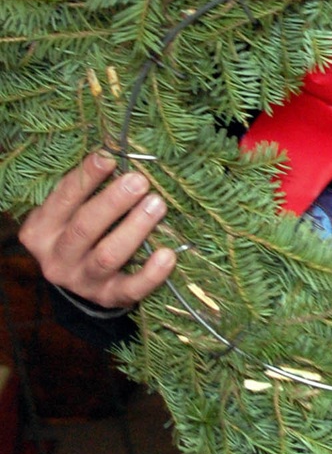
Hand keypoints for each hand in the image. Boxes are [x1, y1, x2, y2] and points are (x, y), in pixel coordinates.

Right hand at [18, 151, 174, 309]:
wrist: (77, 282)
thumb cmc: (78, 232)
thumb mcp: (69, 212)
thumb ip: (86, 189)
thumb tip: (117, 155)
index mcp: (41, 230)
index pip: (64, 199)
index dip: (87, 177)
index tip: (110, 157)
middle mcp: (56, 257)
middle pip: (85, 228)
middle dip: (113, 202)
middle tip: (140, 181)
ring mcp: (81, 281)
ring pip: (107, 256)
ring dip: (134, 229)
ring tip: (157, 205)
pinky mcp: (107, 298)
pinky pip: (130, 288)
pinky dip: (150, 274)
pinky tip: (168, 255)